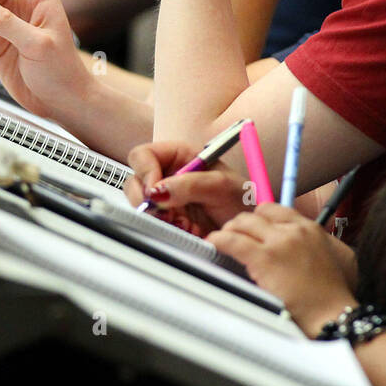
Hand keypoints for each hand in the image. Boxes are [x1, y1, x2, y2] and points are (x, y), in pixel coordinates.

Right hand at [123, 141, 252, 236]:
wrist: (250, 227)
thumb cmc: (241, 197)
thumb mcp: (221, 185)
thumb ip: (190, 184)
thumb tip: (159, 191)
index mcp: (179, 155)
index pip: (144, 156)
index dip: (144, 171)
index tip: (154, 191)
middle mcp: (168, 174)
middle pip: (135, 182)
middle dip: (146, 200)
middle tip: (166, 213)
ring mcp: (166, 199)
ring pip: (142, 206)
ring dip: (160, 218)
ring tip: (185, 223)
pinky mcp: (168, 220)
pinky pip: (154, 225)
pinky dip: (168, 231)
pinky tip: (188, 230)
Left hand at [208, 205, 358, 334]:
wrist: (333, 313)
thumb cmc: (332, 294)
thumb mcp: (330, 257)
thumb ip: (309, 245)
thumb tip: (293, 247)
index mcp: (310, 228)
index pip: (276, 209)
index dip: (259, 217)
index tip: (252, 227)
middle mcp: (294, 230)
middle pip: (257, 215)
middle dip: (243, 223)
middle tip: (234, 234)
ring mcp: (279, 242)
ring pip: (243, 224)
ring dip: (229, 230)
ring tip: (222, 239)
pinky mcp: (264, 258)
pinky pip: (233, 241)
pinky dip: (219, 240)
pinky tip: (213, 243)